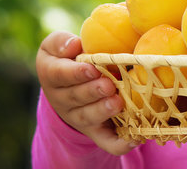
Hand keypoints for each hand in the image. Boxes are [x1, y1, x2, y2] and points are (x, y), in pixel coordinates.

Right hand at [36, 31, 138, 154]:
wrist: (69, 83)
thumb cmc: (68, 56)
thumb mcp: (57, 45)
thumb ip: (61, 42)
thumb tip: (74, 45)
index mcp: (51, 75)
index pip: (60, 75)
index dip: (76, 73)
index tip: (92, 68)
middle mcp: (62, 100)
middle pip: (75, 98)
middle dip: (93, 92)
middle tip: (108, 85)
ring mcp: (78, 117)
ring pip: (88, 118)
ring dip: (102, 112)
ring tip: (117, 103)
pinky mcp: (95, 130)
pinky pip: (106, 141)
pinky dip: (119, 143)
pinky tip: (134, 138)